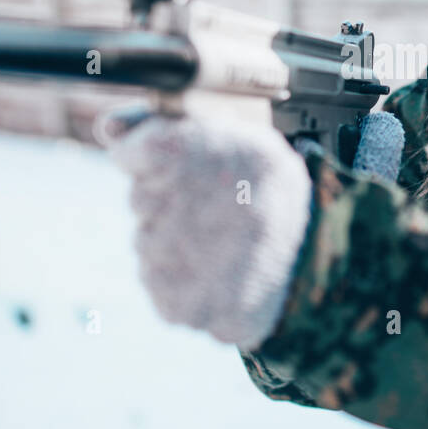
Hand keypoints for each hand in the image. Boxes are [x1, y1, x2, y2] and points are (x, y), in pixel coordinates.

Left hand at [100, 110, 312, 349]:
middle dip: (173, 199)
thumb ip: (161, 125)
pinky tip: (221, 268)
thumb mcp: (236, 134)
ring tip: (227, 238)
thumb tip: (108, 127)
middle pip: (142, 199)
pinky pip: (160, 282)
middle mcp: (165, 207)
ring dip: (179, 239)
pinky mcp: (172, 304)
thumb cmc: (275, 190)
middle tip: (223, 204)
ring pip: (148, 241)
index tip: (191, 165)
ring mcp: (166, 262)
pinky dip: (186, 277)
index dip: (160, 157)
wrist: (320, 262)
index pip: (132, 152)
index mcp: (179, 151)